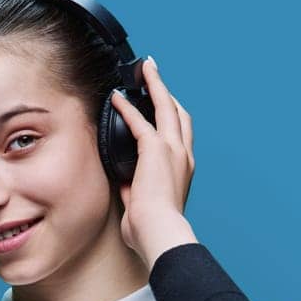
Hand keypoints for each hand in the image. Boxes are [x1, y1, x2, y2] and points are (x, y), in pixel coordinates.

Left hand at [108, 55, 195, 261]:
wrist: (160, 231)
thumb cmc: (153, 229)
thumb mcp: (144, 206)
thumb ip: (136, 191)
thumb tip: (125, 184)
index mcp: (183, 169)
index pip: (180, 136)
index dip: (172, 118)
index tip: (162, 105)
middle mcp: (183, 155)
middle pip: (179, 113)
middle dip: (166, 91)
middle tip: (154, 75)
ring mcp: (172, 150)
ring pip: (165, 107)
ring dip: (154, 86)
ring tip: (145, 69)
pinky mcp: (155, 149)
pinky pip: (139, 121)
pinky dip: (127, 107)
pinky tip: (116, 97)